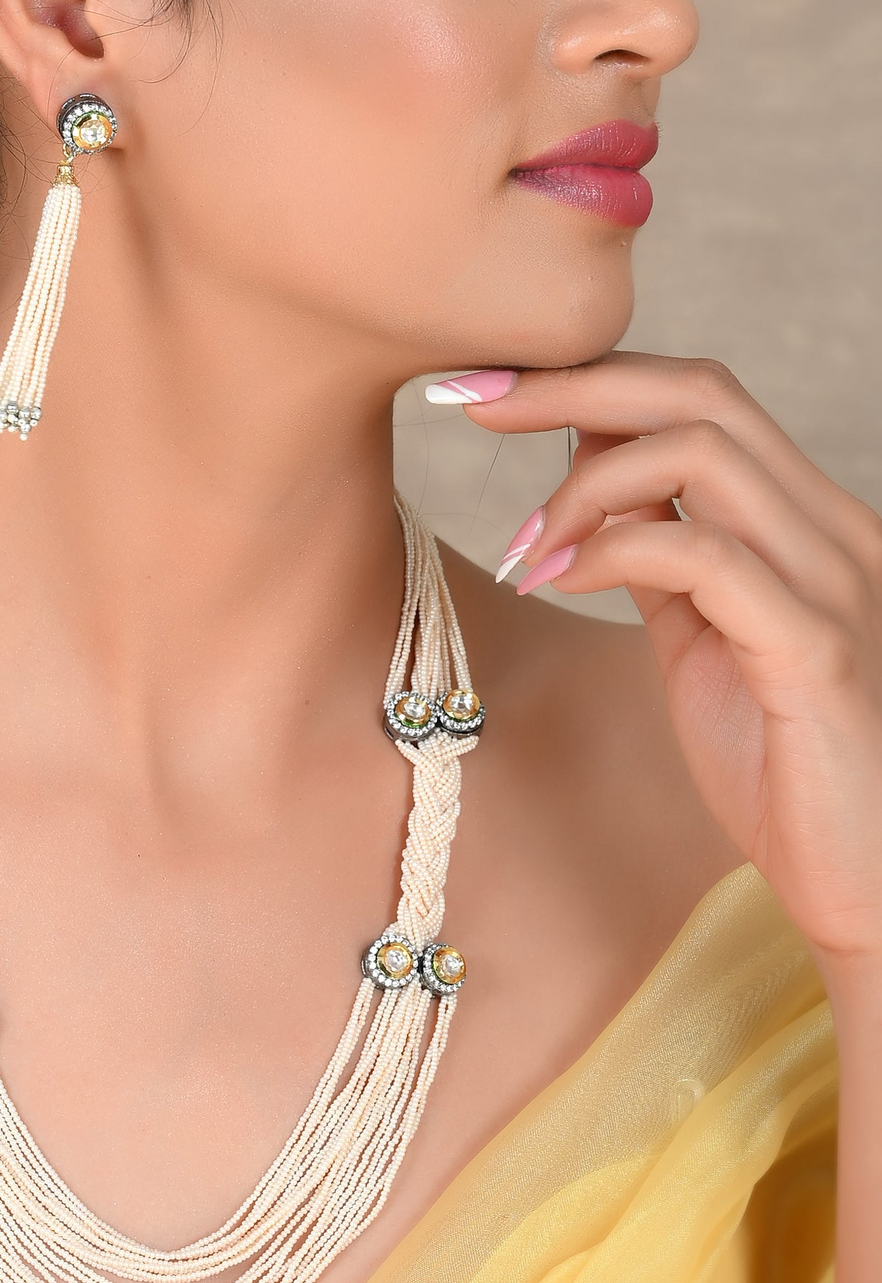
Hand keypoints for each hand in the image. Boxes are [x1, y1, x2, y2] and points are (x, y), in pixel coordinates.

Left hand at [431, 352, 881, 984]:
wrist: (863, 871)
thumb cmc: (778, 757)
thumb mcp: (702, 636)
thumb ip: (661, 556)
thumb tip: (593, 482)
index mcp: (802, 519)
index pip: (701, 396)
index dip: (590, 377)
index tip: (489, 387)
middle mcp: (831, 527)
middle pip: (700, 394)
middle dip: (570, 386)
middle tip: (473, 405)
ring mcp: (832, 580)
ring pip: (703, 453)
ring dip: (581, 484)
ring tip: (525, 547)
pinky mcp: (814, 648)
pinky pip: (703, 556)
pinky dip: (612, 551)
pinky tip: (557, 579)